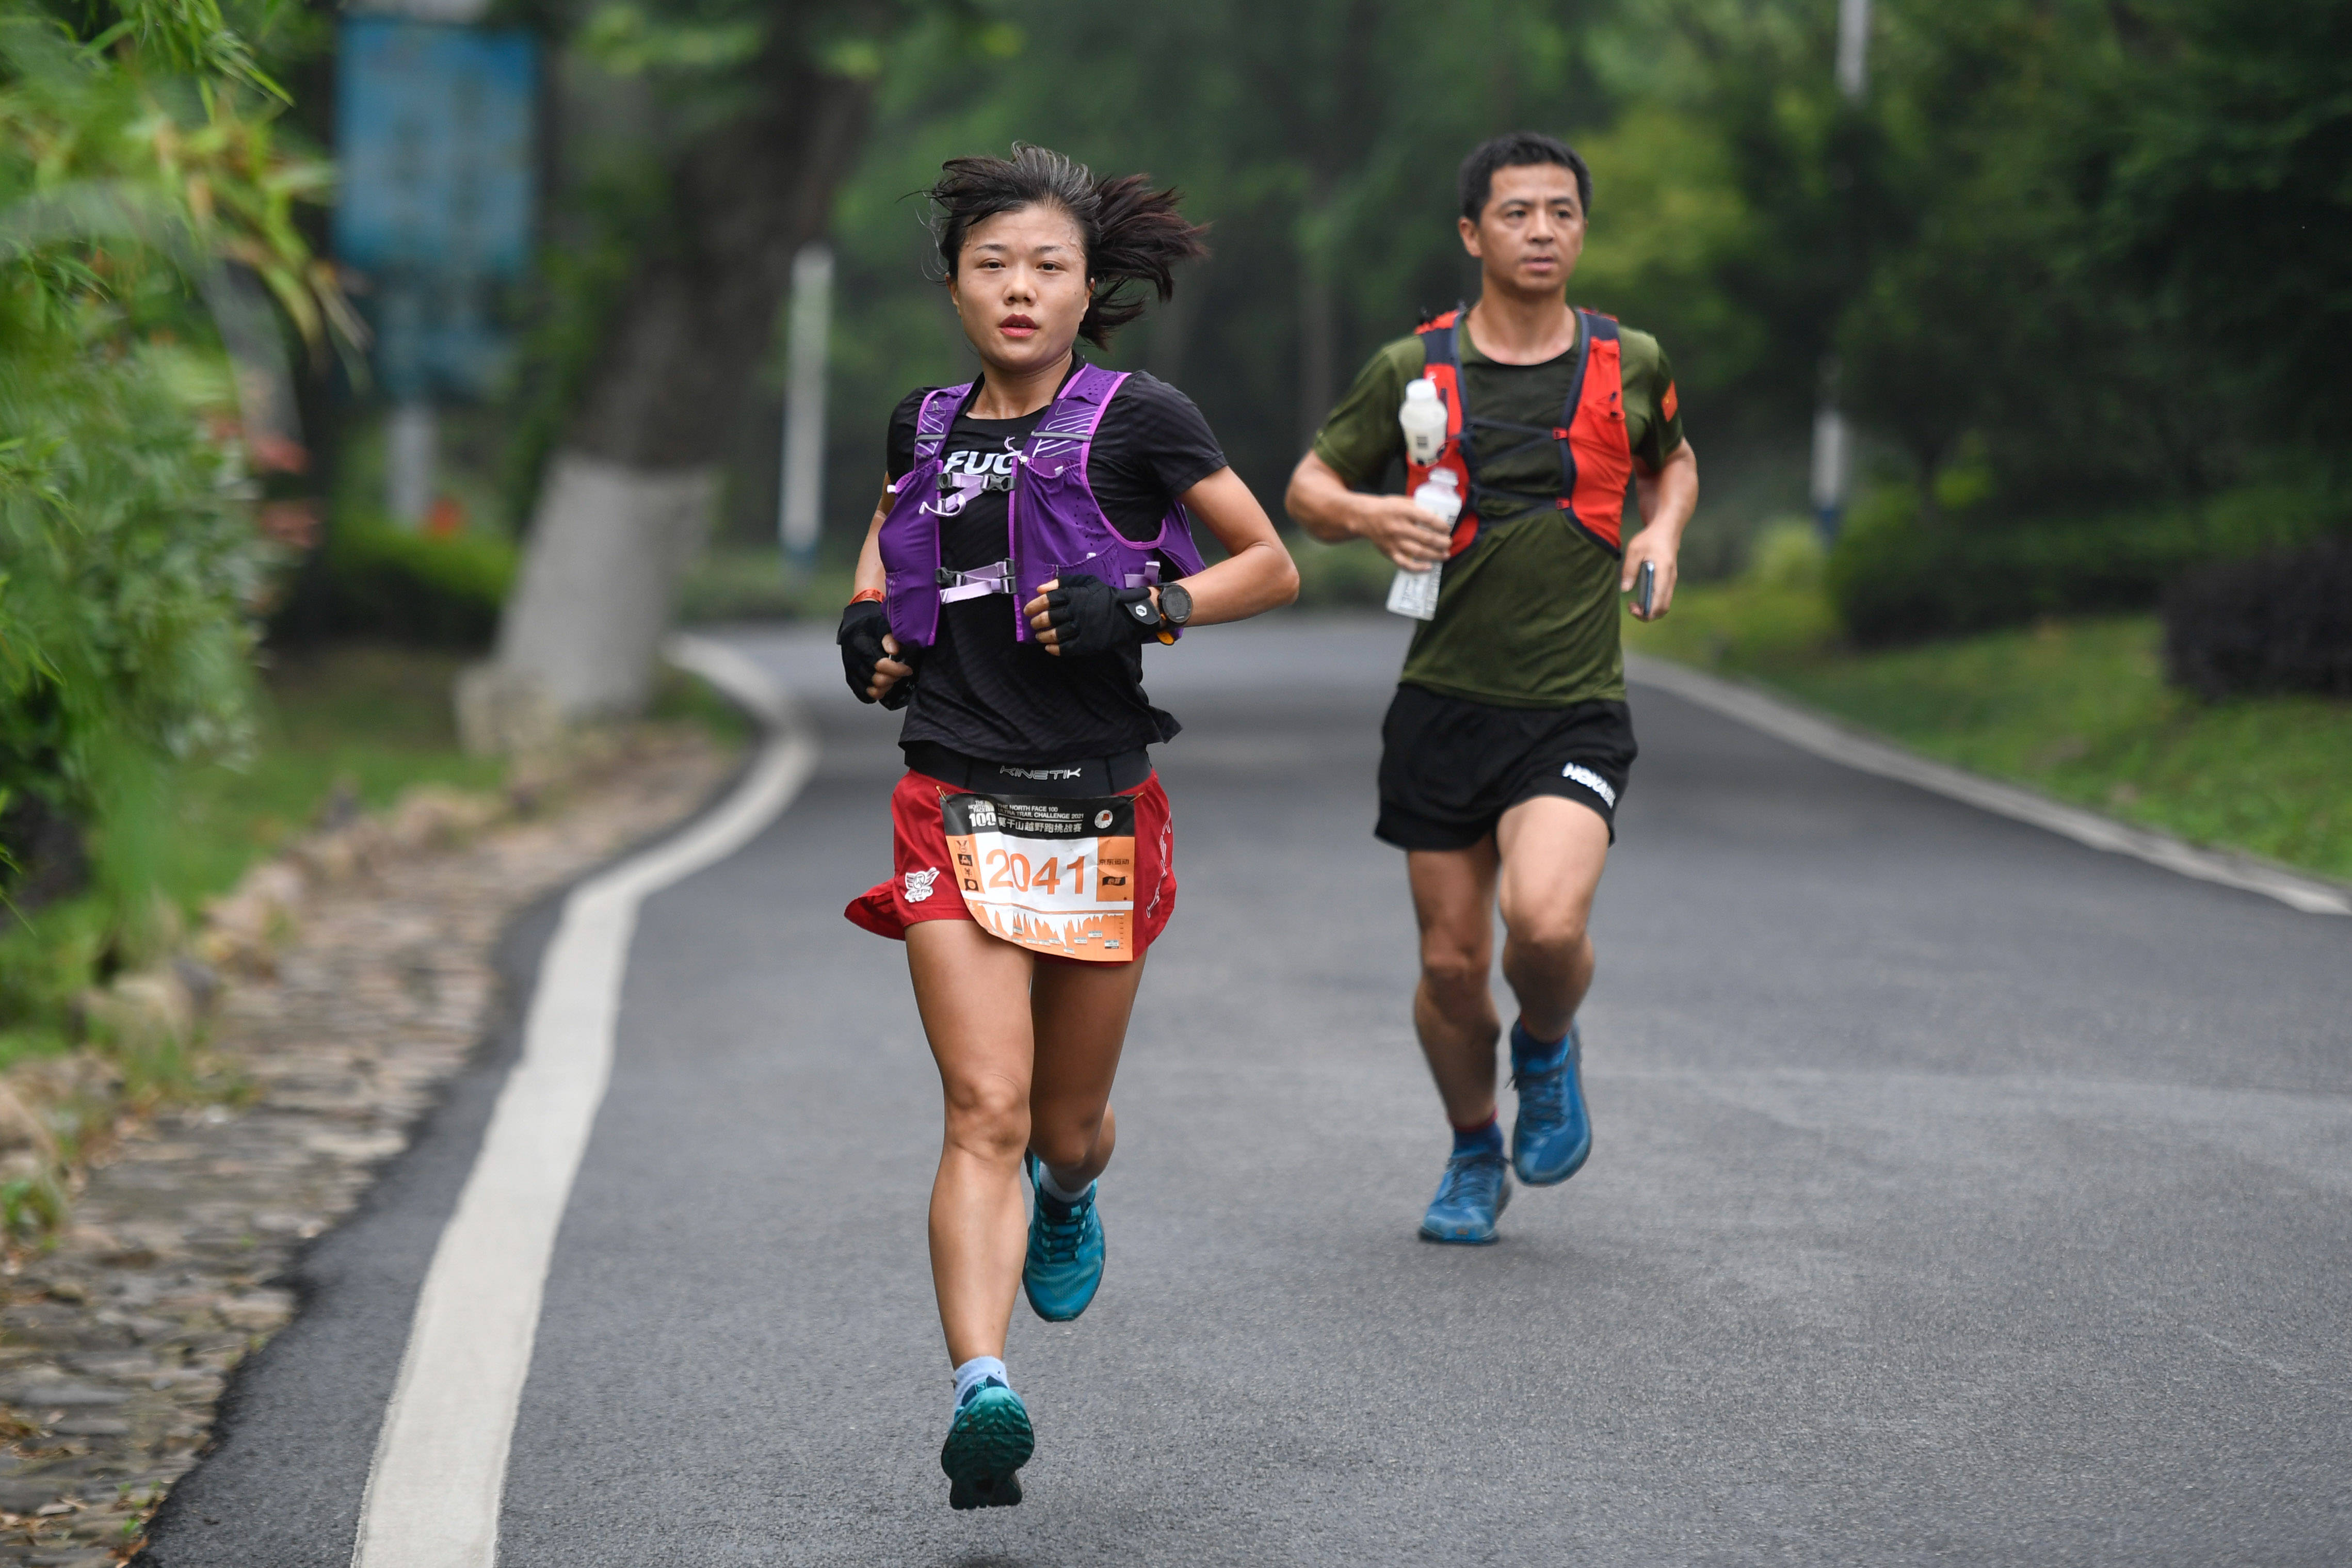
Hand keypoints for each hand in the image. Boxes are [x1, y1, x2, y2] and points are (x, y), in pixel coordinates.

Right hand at [838, 600, 917, 705]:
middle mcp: (853, 660)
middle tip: (900, 673)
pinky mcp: (850, 680)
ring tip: (891, 678)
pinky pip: (863, 696)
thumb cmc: (871, 628)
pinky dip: (876, 694)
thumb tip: (894, 650)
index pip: (880, 665)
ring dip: (886, 687)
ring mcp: (850, 672)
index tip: (907, 668)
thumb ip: (890, 638)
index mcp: (861, 645)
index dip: (898, 669)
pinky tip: (883, 686)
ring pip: (872, 691)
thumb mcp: (883, 626)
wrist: (854, 629)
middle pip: (877, 680)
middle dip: (894, 678)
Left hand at [1023, 574, 1158, 656]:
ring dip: (1043, 636)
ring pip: (1055, 634)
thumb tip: (1039, 589)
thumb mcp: (1086, 582)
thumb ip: (1062, 583)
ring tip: (1040, 636)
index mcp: (1074, 595)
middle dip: (1036, 622)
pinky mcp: (1086, 643)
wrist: (1126, 615)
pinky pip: (1065, 648)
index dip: (1034, 606)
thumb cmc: (1104, 597)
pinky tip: (1049, 648)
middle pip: (1048, 618)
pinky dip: (1054, 649)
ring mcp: (1081, 629)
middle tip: (1034, 624)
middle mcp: (1076, 612)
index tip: (1028, 611)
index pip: (1047, 600)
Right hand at [1355, 496, 1452, 570]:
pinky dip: (1418, 568)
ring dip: (1435, 555)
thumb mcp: (1402, 501)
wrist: (1364, 517)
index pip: (1428, 519)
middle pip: (1426, 538)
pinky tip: (1428, 567)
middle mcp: (1399, 527)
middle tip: (1448, 543)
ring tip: (1445, 555)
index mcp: (1404, 512)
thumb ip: (1418, 507)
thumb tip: (1437, 516)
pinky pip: (1405, 564)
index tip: (1447, 529)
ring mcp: (1394, 542)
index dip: (1441, 526)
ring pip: (1419, 552)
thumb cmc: (1386, 508)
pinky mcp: (1389, 552)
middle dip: (1442, 543)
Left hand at [1620, 531, 1679, 620]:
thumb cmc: (1650, 538)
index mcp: (1663, 574)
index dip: (1646, 612)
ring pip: (1664, 605)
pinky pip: (1662, 598)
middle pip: (1663, 609)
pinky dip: (1652, 603)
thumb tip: (1625, 589)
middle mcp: (1670, 580)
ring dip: (1650, 609)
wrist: (1666, 529)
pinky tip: (1640, 597)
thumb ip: (1629, 570)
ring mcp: (1671, 581)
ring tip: (1634, 604)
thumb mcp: (1634, 550)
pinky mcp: (1668, 580)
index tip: (1631, 607)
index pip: (1659, 603)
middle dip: (1647, 614)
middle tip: (1631, 607)